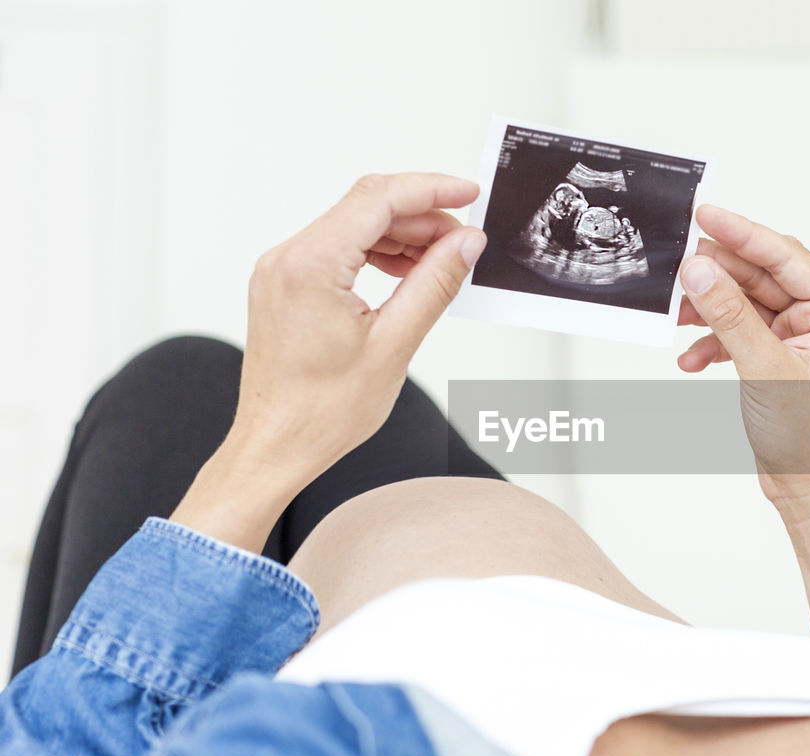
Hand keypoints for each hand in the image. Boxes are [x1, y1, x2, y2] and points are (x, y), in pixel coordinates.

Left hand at [237, 172, 484, 480]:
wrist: (276, 445)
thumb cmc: (321, 412)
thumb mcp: (394, 345)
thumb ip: (434, 284)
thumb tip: (465, 244)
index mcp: (310, 267)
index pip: (377, 199)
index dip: (430, 190)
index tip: (468, 193)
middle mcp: (288, 258)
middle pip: (365, 207)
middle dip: (421, 215)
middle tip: (465, 240)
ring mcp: (282, 270)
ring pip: (353, 226)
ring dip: (401, 235)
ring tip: (443, 261)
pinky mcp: (286, 285)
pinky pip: (337, 249)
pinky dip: (376, 253)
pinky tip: (408, 273)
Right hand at [676, 205, 809, 507]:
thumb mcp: (765, 369)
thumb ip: (729, 316)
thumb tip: (700, 272)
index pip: (784, 255)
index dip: (742, 233)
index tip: (705, 214)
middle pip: (760, 275)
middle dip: (716, 276)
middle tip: (676, 267)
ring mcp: (796, 338)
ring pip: (743, 304)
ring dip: (709, 311)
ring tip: (676, 316)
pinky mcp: (774, 357)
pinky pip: (737, 332)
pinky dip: (712, 342)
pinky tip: (691, 359)